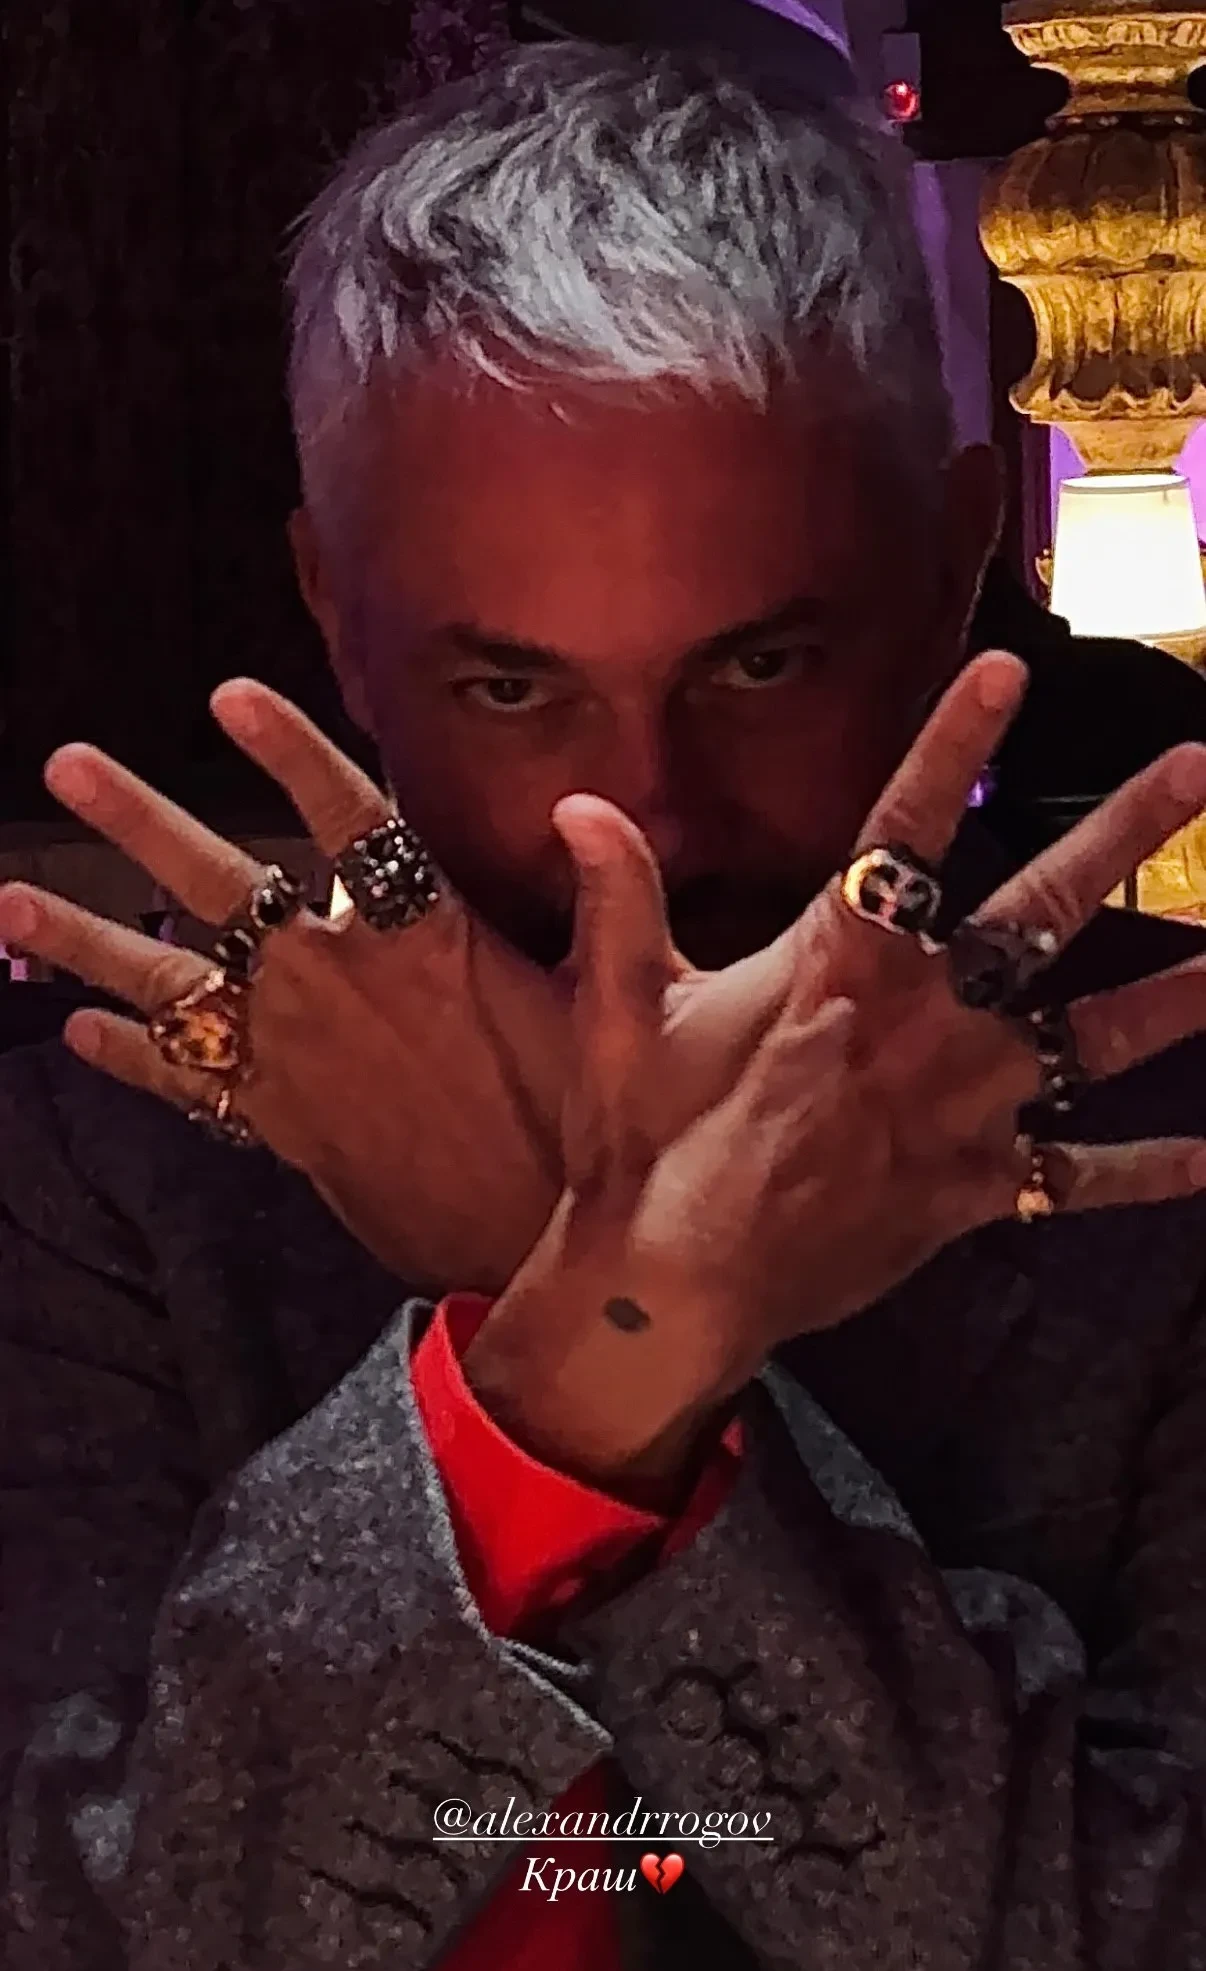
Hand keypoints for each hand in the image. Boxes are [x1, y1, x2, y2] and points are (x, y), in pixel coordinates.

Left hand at [0, 682, 568, 1292]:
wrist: (528, 1240)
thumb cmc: (578, 1119)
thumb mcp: (614, 1001)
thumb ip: (604, 898)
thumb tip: (589, 807)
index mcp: (419, 936)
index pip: (346, 818)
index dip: (288, 752)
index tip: (229, 698)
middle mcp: (335, 980)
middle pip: (217, 883)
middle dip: (139, 820)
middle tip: (69, 766)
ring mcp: (293, 1051)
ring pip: (169, 982)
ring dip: (85, 942)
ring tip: (11, 906)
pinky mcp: (278, 1119)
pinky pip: (186, 1082)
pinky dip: (131, 1058)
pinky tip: (78, 1035)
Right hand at [466, 653, 1205, 1499]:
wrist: (678, 1283)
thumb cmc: (648, 1140)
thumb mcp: (622, 1011)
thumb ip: (622, 900)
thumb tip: (582, 802)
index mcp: (842, 961)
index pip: (906, 826)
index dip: (953, 740)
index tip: (1009, 665)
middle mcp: (927, 1019)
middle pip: (1043, 909)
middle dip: (1123, 833)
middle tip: (1194, 770)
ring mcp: (966, 1107)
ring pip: (1095, 1037)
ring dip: (1174, 992)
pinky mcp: (977, 1187)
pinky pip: (1082, 1176)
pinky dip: (1152, 1170)